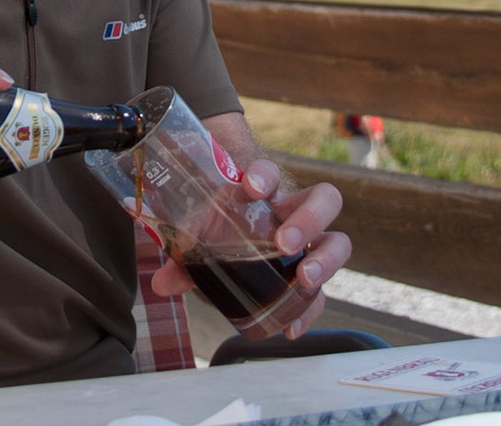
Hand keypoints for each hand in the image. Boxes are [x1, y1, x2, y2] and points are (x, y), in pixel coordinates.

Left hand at [149, 159, 350, 338]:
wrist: (237, 240)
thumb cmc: (223, 229)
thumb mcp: (202, 237)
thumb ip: (184, 257)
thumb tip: (162, 283)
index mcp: (266, 193)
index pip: (271, 172)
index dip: (265, 175)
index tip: (251, 186)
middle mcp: (295, 212)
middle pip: (324, 199)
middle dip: (308, 218)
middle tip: (282, 242)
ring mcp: (310, 243)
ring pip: (338, 241)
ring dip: (325, 260)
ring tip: (304, 278)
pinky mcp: (311, 275)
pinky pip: (320, 293)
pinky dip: (308, 312)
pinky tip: (291, 328)